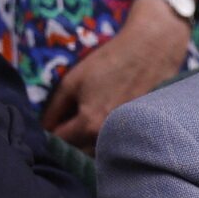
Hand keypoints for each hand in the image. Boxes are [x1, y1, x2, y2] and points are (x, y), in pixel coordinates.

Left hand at [41, 0, 193, 151]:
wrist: (154, 46)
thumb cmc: (110, 60)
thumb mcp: (72, 81)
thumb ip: (53, 109)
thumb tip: (44, 128)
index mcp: (88, 125)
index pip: (60, 142)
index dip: (51, 133)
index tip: (53, 122)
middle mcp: (109, 135)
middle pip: (81, 150)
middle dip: (71, 140)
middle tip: (69, 121)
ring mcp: (129, 132)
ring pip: (101, 147)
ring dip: (91, 139)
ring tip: (92, 119)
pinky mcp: (143, 125)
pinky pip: (120, 138)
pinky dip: (112, 133)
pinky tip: (111, 116)